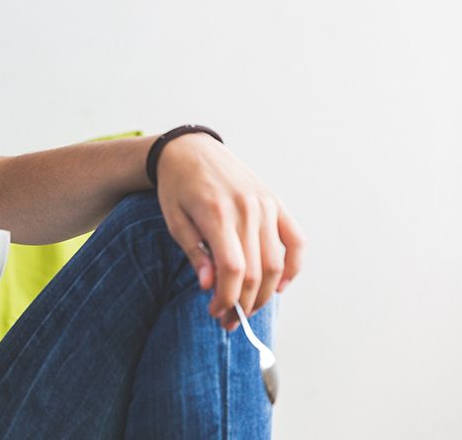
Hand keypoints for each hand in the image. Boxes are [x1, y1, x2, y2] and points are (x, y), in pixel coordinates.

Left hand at [154, 134, 305, 330]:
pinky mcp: (276, 203)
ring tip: (247, 309)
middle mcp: (247, 210)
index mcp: (217, 214)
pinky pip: (295, 241)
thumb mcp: (175, 220)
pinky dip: (292, 267)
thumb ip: (195, 253)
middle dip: (243, 303)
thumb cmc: (177, 187)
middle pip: (255, 271)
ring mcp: (265, 205)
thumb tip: (210, 286)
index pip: (232, 269)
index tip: (215, 313)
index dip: (227, 298)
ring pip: (276, 263)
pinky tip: (278, 286)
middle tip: (229, 320)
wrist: (190, 150)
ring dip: (264, 294)